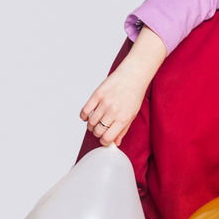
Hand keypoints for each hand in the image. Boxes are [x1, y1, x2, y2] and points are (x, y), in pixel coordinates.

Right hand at [80, 28, 165, 145]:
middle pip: (98, 131)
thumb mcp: (133, 114)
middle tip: (101, 130)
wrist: (133, 75)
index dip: (104, 142)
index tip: (105, 140)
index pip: (107, 138)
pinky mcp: (96, 95)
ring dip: (91, 126)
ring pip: (90, 123)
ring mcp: (104, 103)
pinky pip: (85, 111)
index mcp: (123, 118)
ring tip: (96, 122)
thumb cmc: (134, 95)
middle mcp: (113, 111)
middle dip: (98, 134)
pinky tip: (88, 116)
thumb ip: (123, 130)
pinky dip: (84, 116)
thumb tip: (116, 143)